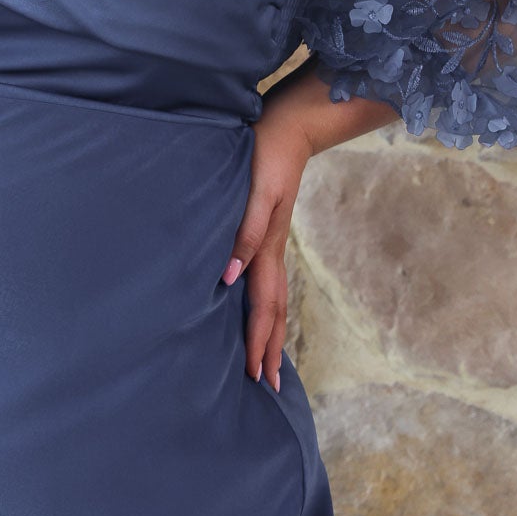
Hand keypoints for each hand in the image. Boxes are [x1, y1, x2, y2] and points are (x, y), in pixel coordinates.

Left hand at [220, 99, 315, 389]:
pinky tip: (260, 311)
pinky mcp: (267, 233)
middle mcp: (270, 252)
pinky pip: (269, 281)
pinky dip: (267, 306)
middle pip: (273, 311)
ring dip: (271, 333)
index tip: (254, 375)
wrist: (288, 129)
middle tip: (265, 386)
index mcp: (265, 248)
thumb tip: (229, 279)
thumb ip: (243, 234)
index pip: (262, 306)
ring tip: (268, 362)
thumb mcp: (255, 194)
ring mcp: (271, 244)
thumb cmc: (265, 157)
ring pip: (273, 299)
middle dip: (268, 349)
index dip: (257, 341)